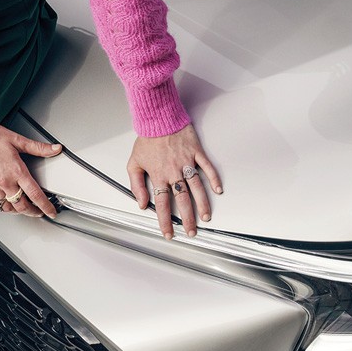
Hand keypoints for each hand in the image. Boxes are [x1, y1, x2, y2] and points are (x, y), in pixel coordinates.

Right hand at [0, 117, 61, 216]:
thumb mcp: (17, 139)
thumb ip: (38, 147)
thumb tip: (54, 149)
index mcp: (16, 171)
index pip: (35, 195)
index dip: (45, 207)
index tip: (50, 212)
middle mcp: (4, 182)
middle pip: (22, 206)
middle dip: (32, 212)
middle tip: (37, 212)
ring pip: (6, 206)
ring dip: (15, 208)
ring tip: (20, 206)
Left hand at [127, 123, 221, 238]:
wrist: (157, 118)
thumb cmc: (147, 139)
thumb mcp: (134, 163)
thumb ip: (136, 185)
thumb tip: (141, 202)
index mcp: (158, 175)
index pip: (162, 203)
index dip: (165, 220)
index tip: (169, 232)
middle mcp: (173, 171)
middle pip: (182, 200)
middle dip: (187, 218)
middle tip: (192, 231)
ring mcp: (186, 161)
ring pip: (196, 187)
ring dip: (202, 204)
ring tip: (206, 217)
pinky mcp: (195, 152)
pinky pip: (207, 167)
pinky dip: (213, 179)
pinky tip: (218, 190)